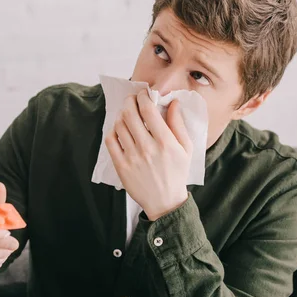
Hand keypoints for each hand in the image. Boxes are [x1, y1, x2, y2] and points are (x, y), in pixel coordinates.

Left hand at [105, 90, 191, 220]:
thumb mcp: (186, 148)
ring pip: (119, 126)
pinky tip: (119, 130)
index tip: (144, 94)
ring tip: (126, 114)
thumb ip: (178, 124)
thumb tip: (173, 102)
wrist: (165, 201)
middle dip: (129, 101)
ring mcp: (132, 157)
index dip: (143, 97)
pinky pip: (111, 141)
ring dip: (121, 115)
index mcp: (165, 141)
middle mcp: (147, 148)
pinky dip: (113, 131)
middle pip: (130, 114)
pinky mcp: (121, 166)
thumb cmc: (177, 172)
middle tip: (131, 99)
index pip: (148, 110)